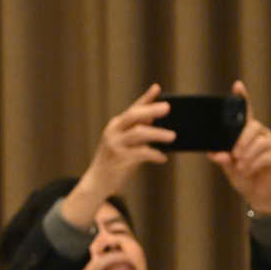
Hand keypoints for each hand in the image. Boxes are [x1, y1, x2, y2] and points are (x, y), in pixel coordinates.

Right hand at [63, 85, 173, 228]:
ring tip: (173, 136)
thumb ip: (138, 129)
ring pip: (139, 133)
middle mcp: (113, 131)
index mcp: (116, 125)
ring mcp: (115, 144)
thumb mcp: (126, 142)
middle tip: (168, 108)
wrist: (97, 181)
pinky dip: (154, 155)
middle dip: (151, 110)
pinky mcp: (118, 159)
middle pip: (133, 116)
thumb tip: (155, 116)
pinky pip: (140, 153)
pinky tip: (162, 158)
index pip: (133, 108)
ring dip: (157, 133)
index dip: (146, 98)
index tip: (157, 88)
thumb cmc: (115, 160)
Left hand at [210, 85, 270, 214]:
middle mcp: (262, 134)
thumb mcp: (227, 166)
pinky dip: (254, 164)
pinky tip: (248, 171)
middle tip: (234, 155)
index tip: (237, 85)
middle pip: (253, 127)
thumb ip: (221, 158)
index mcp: (247, 133)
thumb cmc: (241, 174)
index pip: (246, 112)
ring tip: (240, 167)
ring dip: (247, 156)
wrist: (257, 193)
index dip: (243, 97)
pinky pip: (267, 156)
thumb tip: (216, 154)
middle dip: (242, 141)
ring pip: (260, 143)